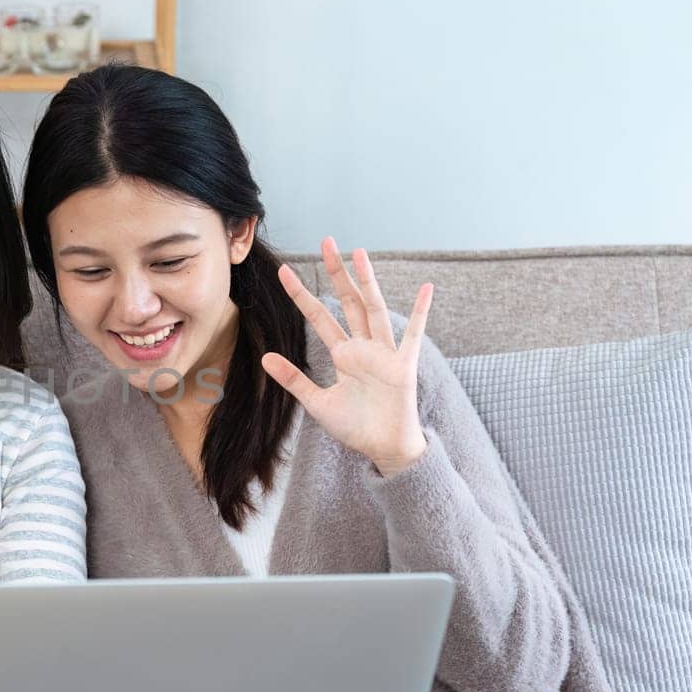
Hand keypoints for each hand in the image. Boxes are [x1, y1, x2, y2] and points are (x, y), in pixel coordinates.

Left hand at [260, 236, 432, 476]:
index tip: (284, 272)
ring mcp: (384, 353)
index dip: (301, 295)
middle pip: (348, 301)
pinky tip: (427, 289)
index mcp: (342, 354)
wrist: (383, 448)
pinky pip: (413, 335)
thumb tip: (265, 358)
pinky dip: (421, 313)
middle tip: (327, 242)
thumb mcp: (317, 403)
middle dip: (337, 273)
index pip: (319, 316)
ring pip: (374, 309)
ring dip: (368, 282)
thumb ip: (294, 380)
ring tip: (359, 253)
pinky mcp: (403, 366)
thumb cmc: (355, 427)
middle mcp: (363, 347)